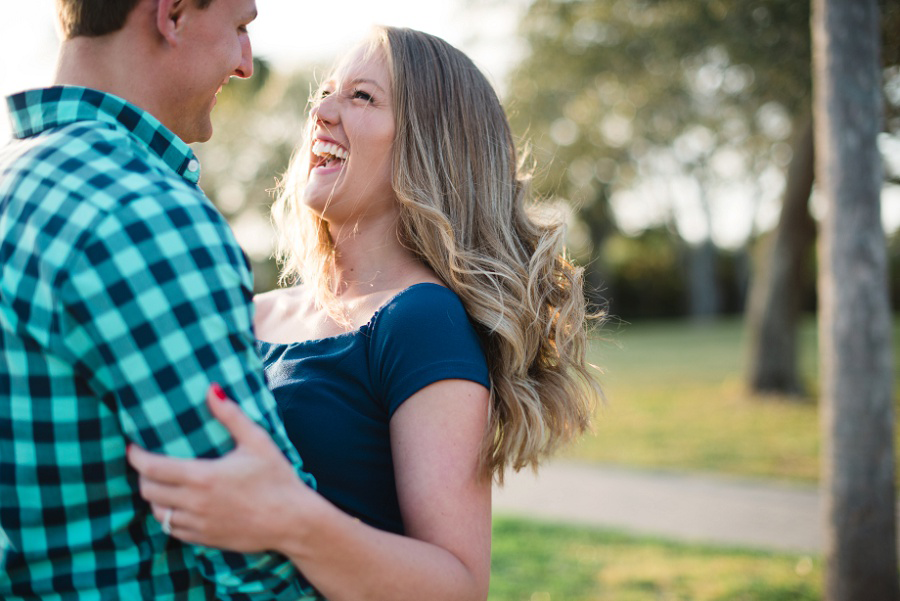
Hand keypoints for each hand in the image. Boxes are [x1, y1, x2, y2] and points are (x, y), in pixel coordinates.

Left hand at [127, 383, 312, 552]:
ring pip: (158, 513)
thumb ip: (230, 415)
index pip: (152, 468)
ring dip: (155, 498)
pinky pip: (173, 530)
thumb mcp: (257, 441)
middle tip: (149, 464)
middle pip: (149, 491)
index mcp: (203, 477)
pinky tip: (179, 506)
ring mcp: (198, 524)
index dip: (136, 457)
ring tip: (162, 484)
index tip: (133, 447)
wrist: (293, 521)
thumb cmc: (277, 478)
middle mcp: (194, 503)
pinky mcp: (205, 539)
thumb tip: (211, 389)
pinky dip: (169, 517)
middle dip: (143, 476)